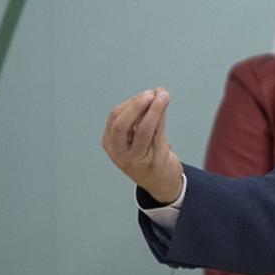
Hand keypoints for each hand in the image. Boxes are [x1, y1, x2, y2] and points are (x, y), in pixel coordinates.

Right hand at [102, 87, 183, 203]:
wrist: (161, 182)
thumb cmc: (149, 154)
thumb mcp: (137, 137)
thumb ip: (142, 117)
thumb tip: (157, 92)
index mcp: (110, 143)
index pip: (115, 118)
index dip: (132, 102)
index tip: (148, 93)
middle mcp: (119, 152)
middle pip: (121, 124)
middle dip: (136, 105)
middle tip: (152, 93)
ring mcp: (135, 159)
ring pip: (141, 130)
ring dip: (154, 110)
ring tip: (164, 96)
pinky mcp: (153, 161)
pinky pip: (157, 136)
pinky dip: (161, 118)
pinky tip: (165, 107)